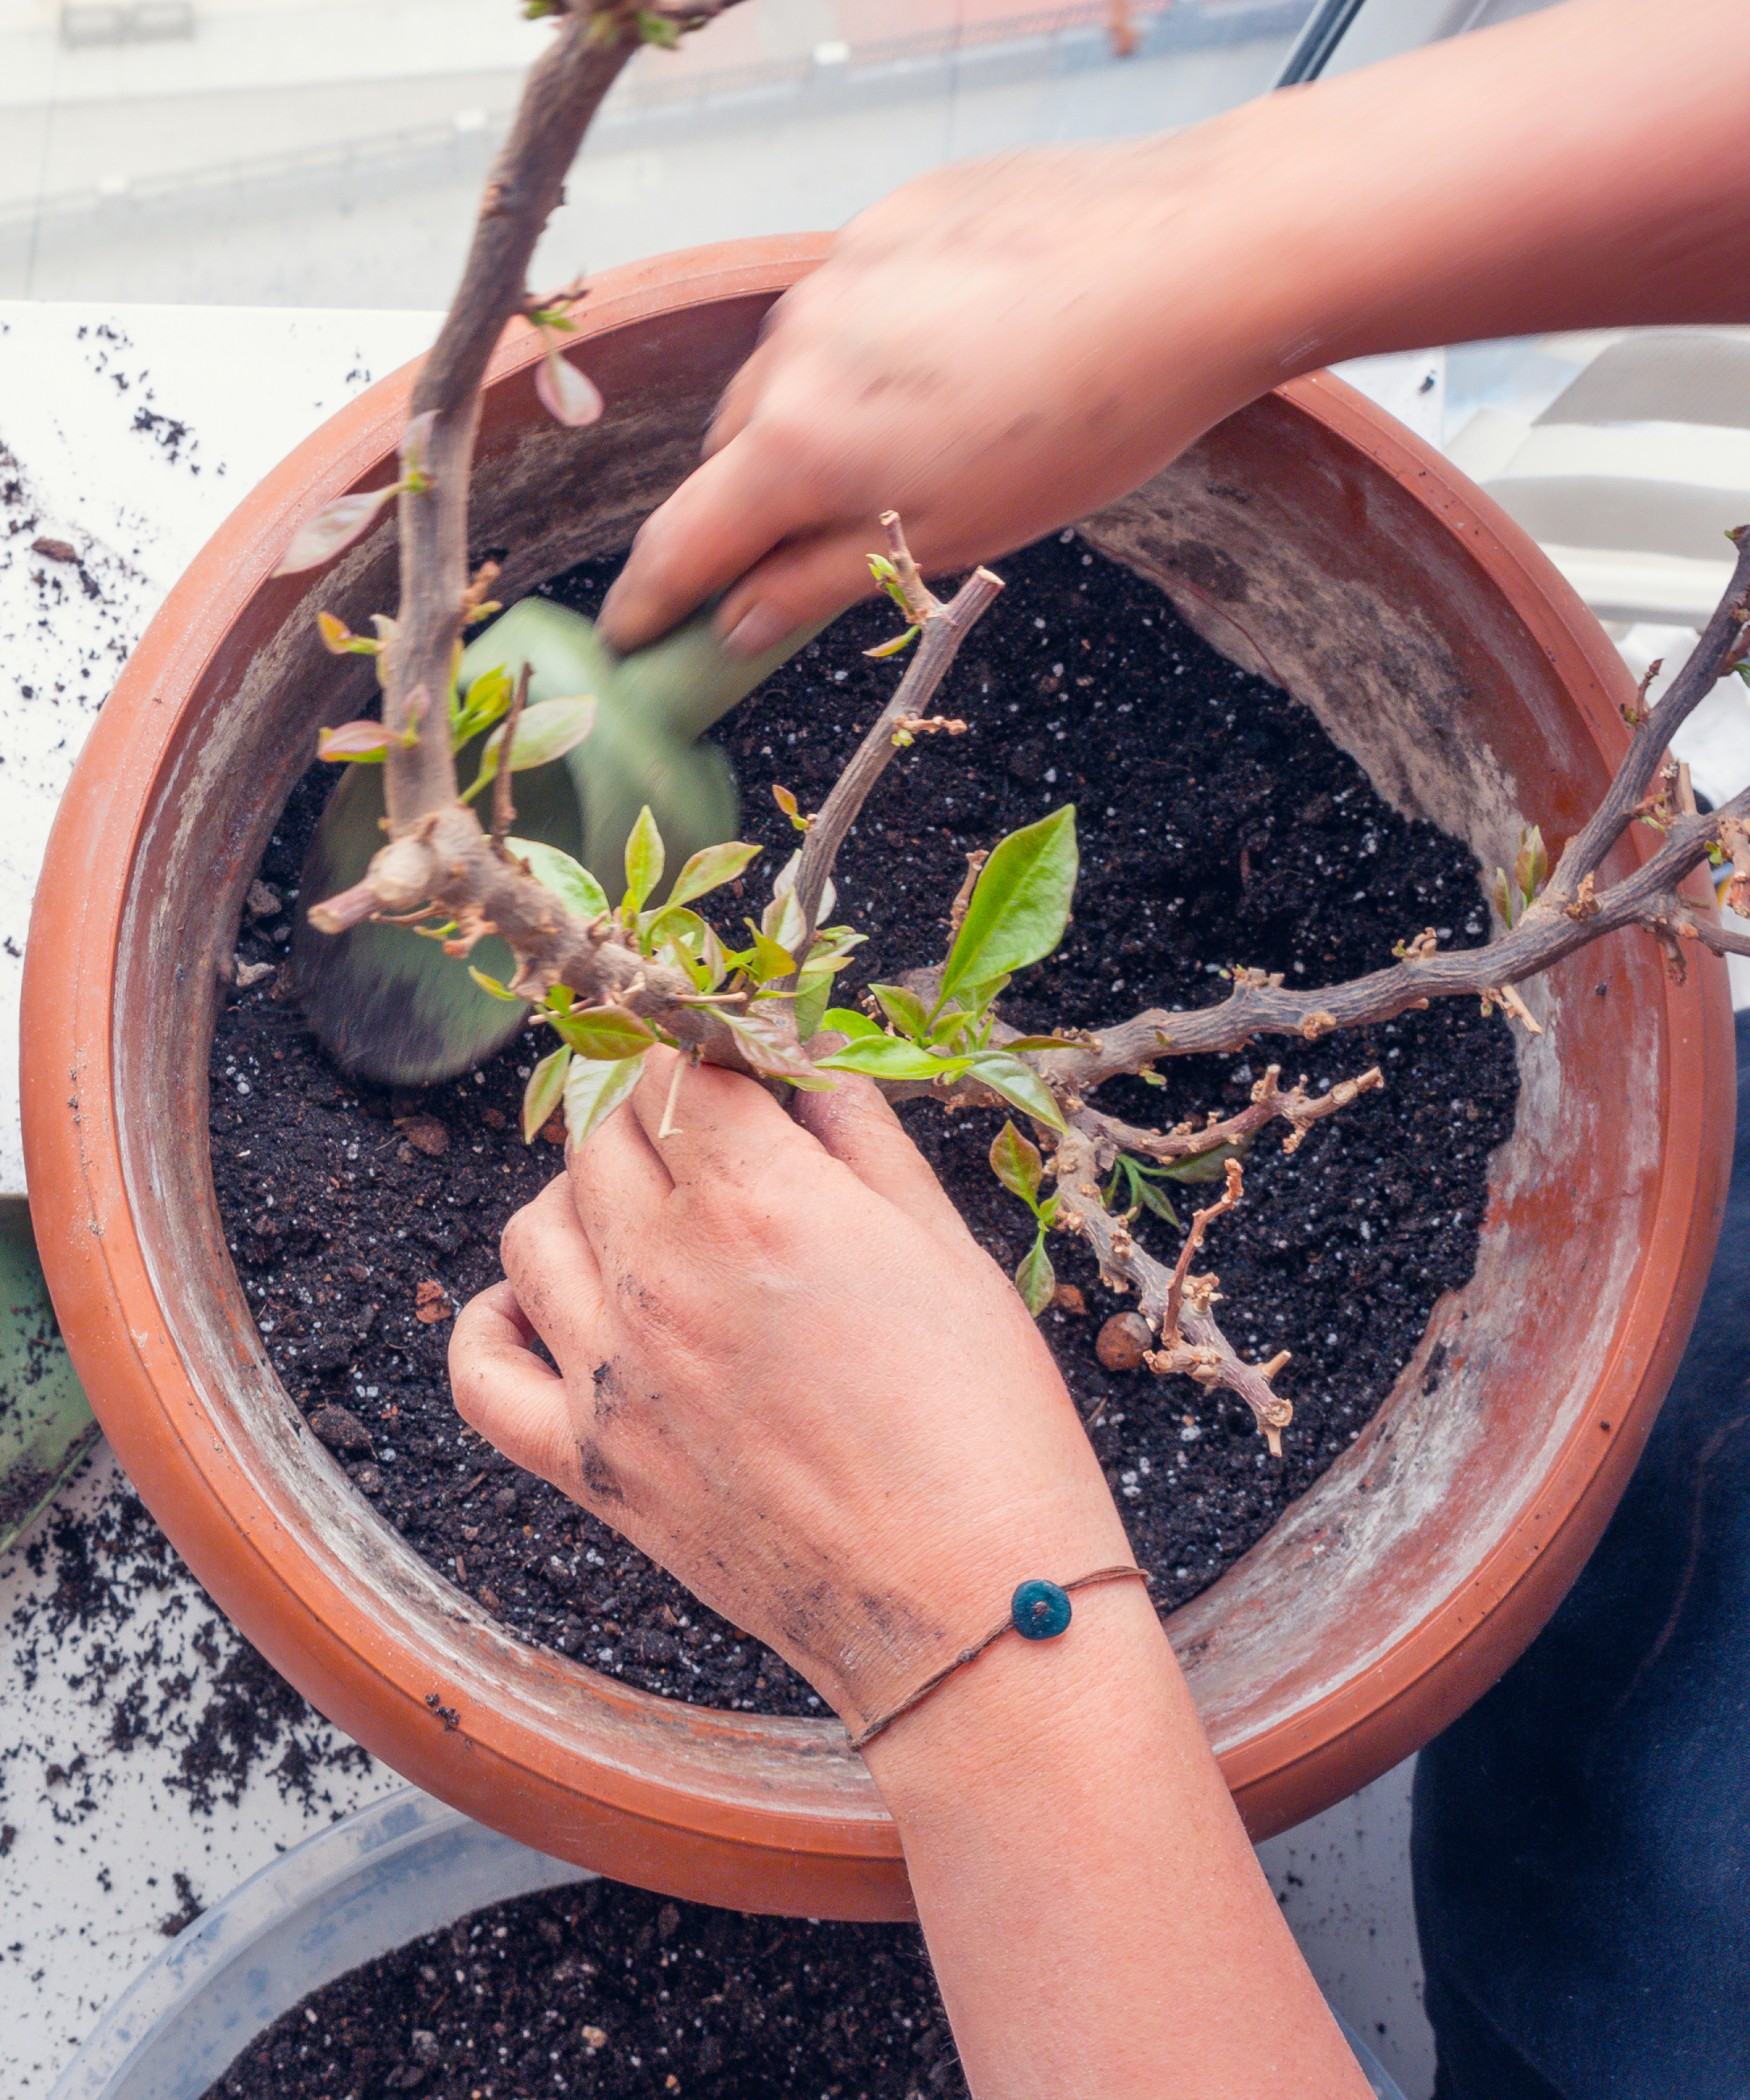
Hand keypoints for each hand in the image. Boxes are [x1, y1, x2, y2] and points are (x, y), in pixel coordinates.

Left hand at [449, 1049, 1127, 1731]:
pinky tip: (539, 1306)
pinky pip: (480, 1374)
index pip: (679, 1067)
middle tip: (709, 1140)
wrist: (967, 1600)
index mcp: (756, 1199)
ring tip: (642, 1214)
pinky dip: (491, 1322)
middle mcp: (661, 1270)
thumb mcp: (943, 1243)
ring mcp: (610, 1371)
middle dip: (652, 1114)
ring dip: (578, 1199)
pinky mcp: (587, 1464)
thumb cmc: (982, 1418)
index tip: (736, 1066)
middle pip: (601, 1136)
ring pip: (531, 1230)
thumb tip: (803, 1060)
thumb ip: (859, 1134)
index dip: (708, 1049)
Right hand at [596, 130, 1288, 655]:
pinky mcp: (886, 215)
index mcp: (797, 446)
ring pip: (790, 373)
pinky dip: (873, 345)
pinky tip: (960, 355)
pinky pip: (847, 301)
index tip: (634, 634)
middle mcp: (790, 351)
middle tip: (820, 540)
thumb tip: (737, 623)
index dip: (651, 599)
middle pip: (735, 454)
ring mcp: (834, 272)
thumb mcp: (948, 538)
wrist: (1185, 266)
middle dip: (760, 505)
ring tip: (924, 436)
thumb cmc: (1084, 424)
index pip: (682, 541)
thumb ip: (822, 581)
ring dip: (820, 418)